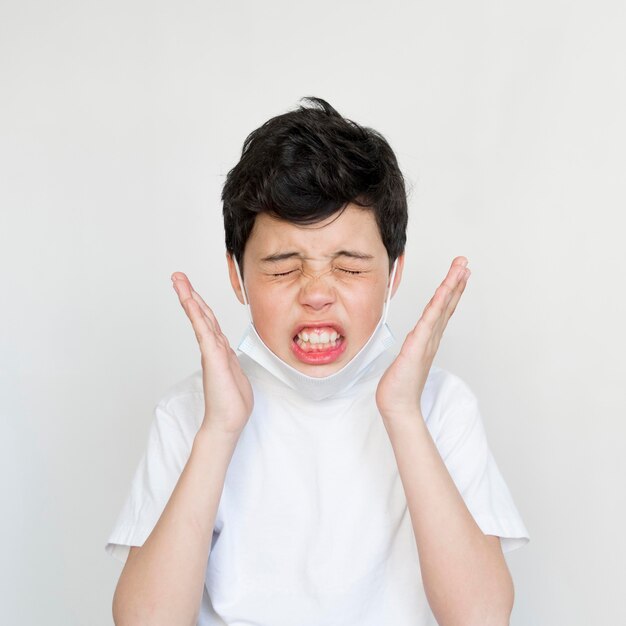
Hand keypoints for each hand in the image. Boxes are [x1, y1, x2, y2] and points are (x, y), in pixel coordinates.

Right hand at [171, 272, 252, 436]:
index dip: (200, 304)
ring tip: (178, 281)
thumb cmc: (232, 403)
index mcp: (219, 351)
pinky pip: (204, 331)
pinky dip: (197, 314)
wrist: (228, 423)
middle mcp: (213, 348)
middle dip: (190, 294)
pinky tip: (189, 301)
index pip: (209, 321)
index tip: (190, 289)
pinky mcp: (212, 358)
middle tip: (177, 277)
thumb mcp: (236, 374)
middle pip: (201, 315)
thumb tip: (227, 353)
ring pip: (200, 319)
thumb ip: (230, 360)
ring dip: (190, 298)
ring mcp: (211, 352)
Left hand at [376, 257, 470, 424]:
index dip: (452, 290)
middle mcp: (431, 338)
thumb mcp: (407, 358)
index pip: (442, 310)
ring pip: (441, 308)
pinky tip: (443, 291)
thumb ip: (414, 346)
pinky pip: (428, 321)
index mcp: (428, 339)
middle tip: (465, 263)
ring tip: (461, 269)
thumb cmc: (400, 385)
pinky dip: (437, 305)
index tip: (459, 273)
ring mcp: (426, 341)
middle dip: (456, 282)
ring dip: (451, 287)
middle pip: (447, 304)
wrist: (398, 406)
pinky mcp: (417, 346)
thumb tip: (416, 338)